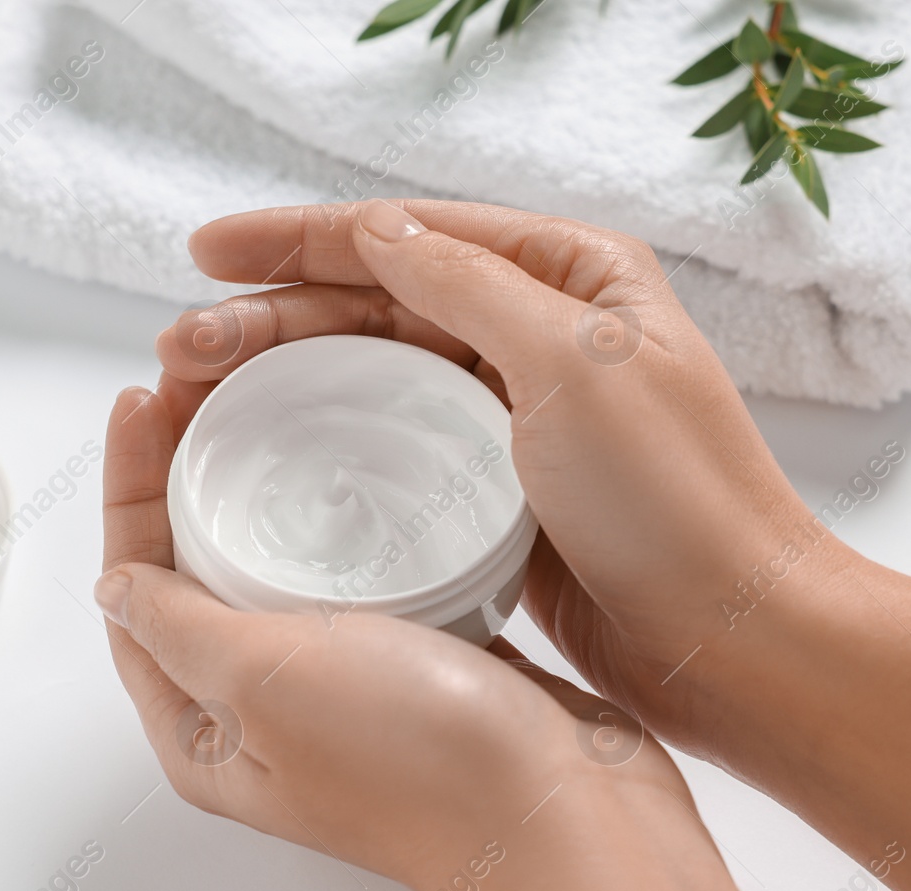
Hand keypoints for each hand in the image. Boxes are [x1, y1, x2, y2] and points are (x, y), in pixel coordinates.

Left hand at [95, 378, 846, 890]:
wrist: (565, 815)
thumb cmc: (417, 764)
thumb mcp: (265, 682)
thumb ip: (179, 628)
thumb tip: (115, 590)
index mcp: (207, 734)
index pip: (134, 591)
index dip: (129, 490)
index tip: (143, 401)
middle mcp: (266, 715)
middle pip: (199, 571)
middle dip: (190, 475)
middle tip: (201, 382)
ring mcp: (343, 691)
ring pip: (281, 571)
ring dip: (269, 493)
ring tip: (272, 406)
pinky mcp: (418, 667)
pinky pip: (363, 581)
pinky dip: (352, 526)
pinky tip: (366, 472)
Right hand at [160, 199, 857, 749]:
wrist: (730, 641)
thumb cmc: (677, 502)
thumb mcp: (576, 364)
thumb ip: (471, 286)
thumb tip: (374, 229)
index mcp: (574, 277)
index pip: (412, 236)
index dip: (301, 238)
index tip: (209, 253)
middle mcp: (543, 333)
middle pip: (380, 303)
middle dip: (273, 315)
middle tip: (180, 348)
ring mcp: (518, 413)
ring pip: (378, 373)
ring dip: (287, 376)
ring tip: (198, 395)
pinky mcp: (499, 487)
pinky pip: (397, 444)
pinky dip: (330, 440)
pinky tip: (274, 451)